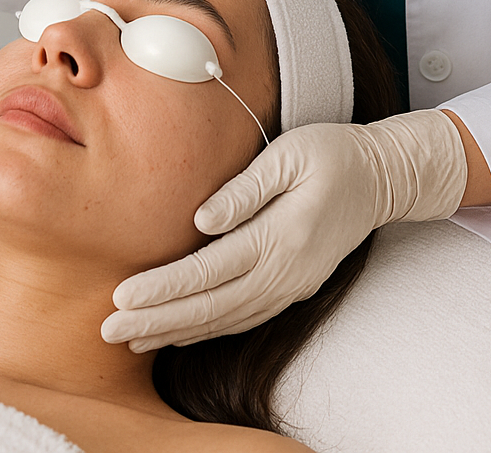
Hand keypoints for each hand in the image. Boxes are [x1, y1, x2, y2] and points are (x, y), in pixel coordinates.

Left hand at [101, 110, 466, 349]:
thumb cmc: (332, 153)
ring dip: (177, 331)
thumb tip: (201, 219)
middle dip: (157, 320)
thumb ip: (246, 189)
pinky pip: (244, 317)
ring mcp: (292, 284)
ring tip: (132, 337)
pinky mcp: (294, 287)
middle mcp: (286, 270)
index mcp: (282, 235)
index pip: (211, 270)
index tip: (122, 296)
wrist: (380, 177)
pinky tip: (178, 330)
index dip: (164, 288)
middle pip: (212, 306)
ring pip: (227, 320)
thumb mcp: (290, 154)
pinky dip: (207, 328)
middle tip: (109, 330)